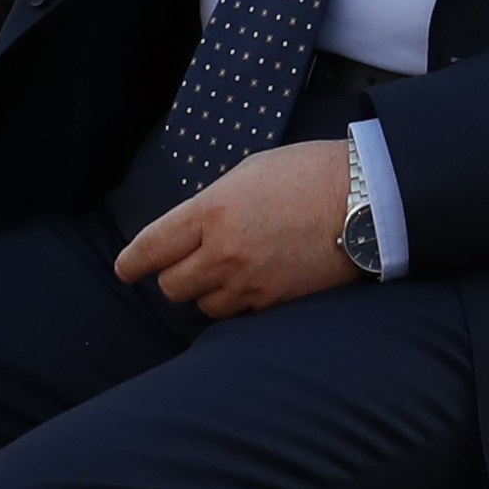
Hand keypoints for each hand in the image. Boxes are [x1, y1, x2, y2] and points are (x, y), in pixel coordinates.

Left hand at [113, 139, 360, 316]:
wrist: (364, 200)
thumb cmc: (307, 174)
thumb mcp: (247, 174)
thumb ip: (213, 205)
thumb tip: (192, 229)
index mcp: (211, 211)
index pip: (152, 246)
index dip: (132, 261)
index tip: (124, 269)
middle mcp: (224, 252)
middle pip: (172, 286)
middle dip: (173, 275)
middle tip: (185, 263)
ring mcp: (251, 283)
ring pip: (204, 306)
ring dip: (207, 292)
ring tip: (226, 271)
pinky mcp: (276, 304)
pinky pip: (239, 315)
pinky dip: (238, 303)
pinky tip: (252, 283)